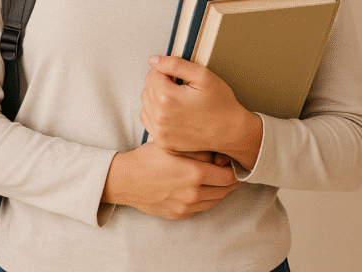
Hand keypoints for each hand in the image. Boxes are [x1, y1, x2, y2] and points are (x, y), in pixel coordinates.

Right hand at [101, 141, 238, 219]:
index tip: (233, 163)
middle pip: (224, 191)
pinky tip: (202, 188)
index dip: (234, 170)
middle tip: (228, 170)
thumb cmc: (149, 157)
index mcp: (195, 174)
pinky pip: (201, 208)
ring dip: (219, 191)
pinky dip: (206, 199)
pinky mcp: (179, 215)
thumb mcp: (174, 145)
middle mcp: (193, 194)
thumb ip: (199, 150)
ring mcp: (186, 207)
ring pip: (215, 201)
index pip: (228, 177)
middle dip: (229, 181)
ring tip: (217, 179)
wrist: (127, 179)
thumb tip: (220, 156)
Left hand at [140, 55, 262, 167]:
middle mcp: (160, 117)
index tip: (178, 75)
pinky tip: (171, 111)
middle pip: (147, 87)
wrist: (231, 132)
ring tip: (177, 98)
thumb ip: (175, 64)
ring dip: (156, 96)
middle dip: (161, 82)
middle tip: (181, 86)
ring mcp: (160, 132)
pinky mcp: (163, 142)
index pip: (152, 73)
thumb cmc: (221, 104)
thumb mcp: (202, 76)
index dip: (166, 70)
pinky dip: (155, 112)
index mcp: (168, 98)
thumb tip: (153, 60)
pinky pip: (148, 119)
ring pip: (146, 103)